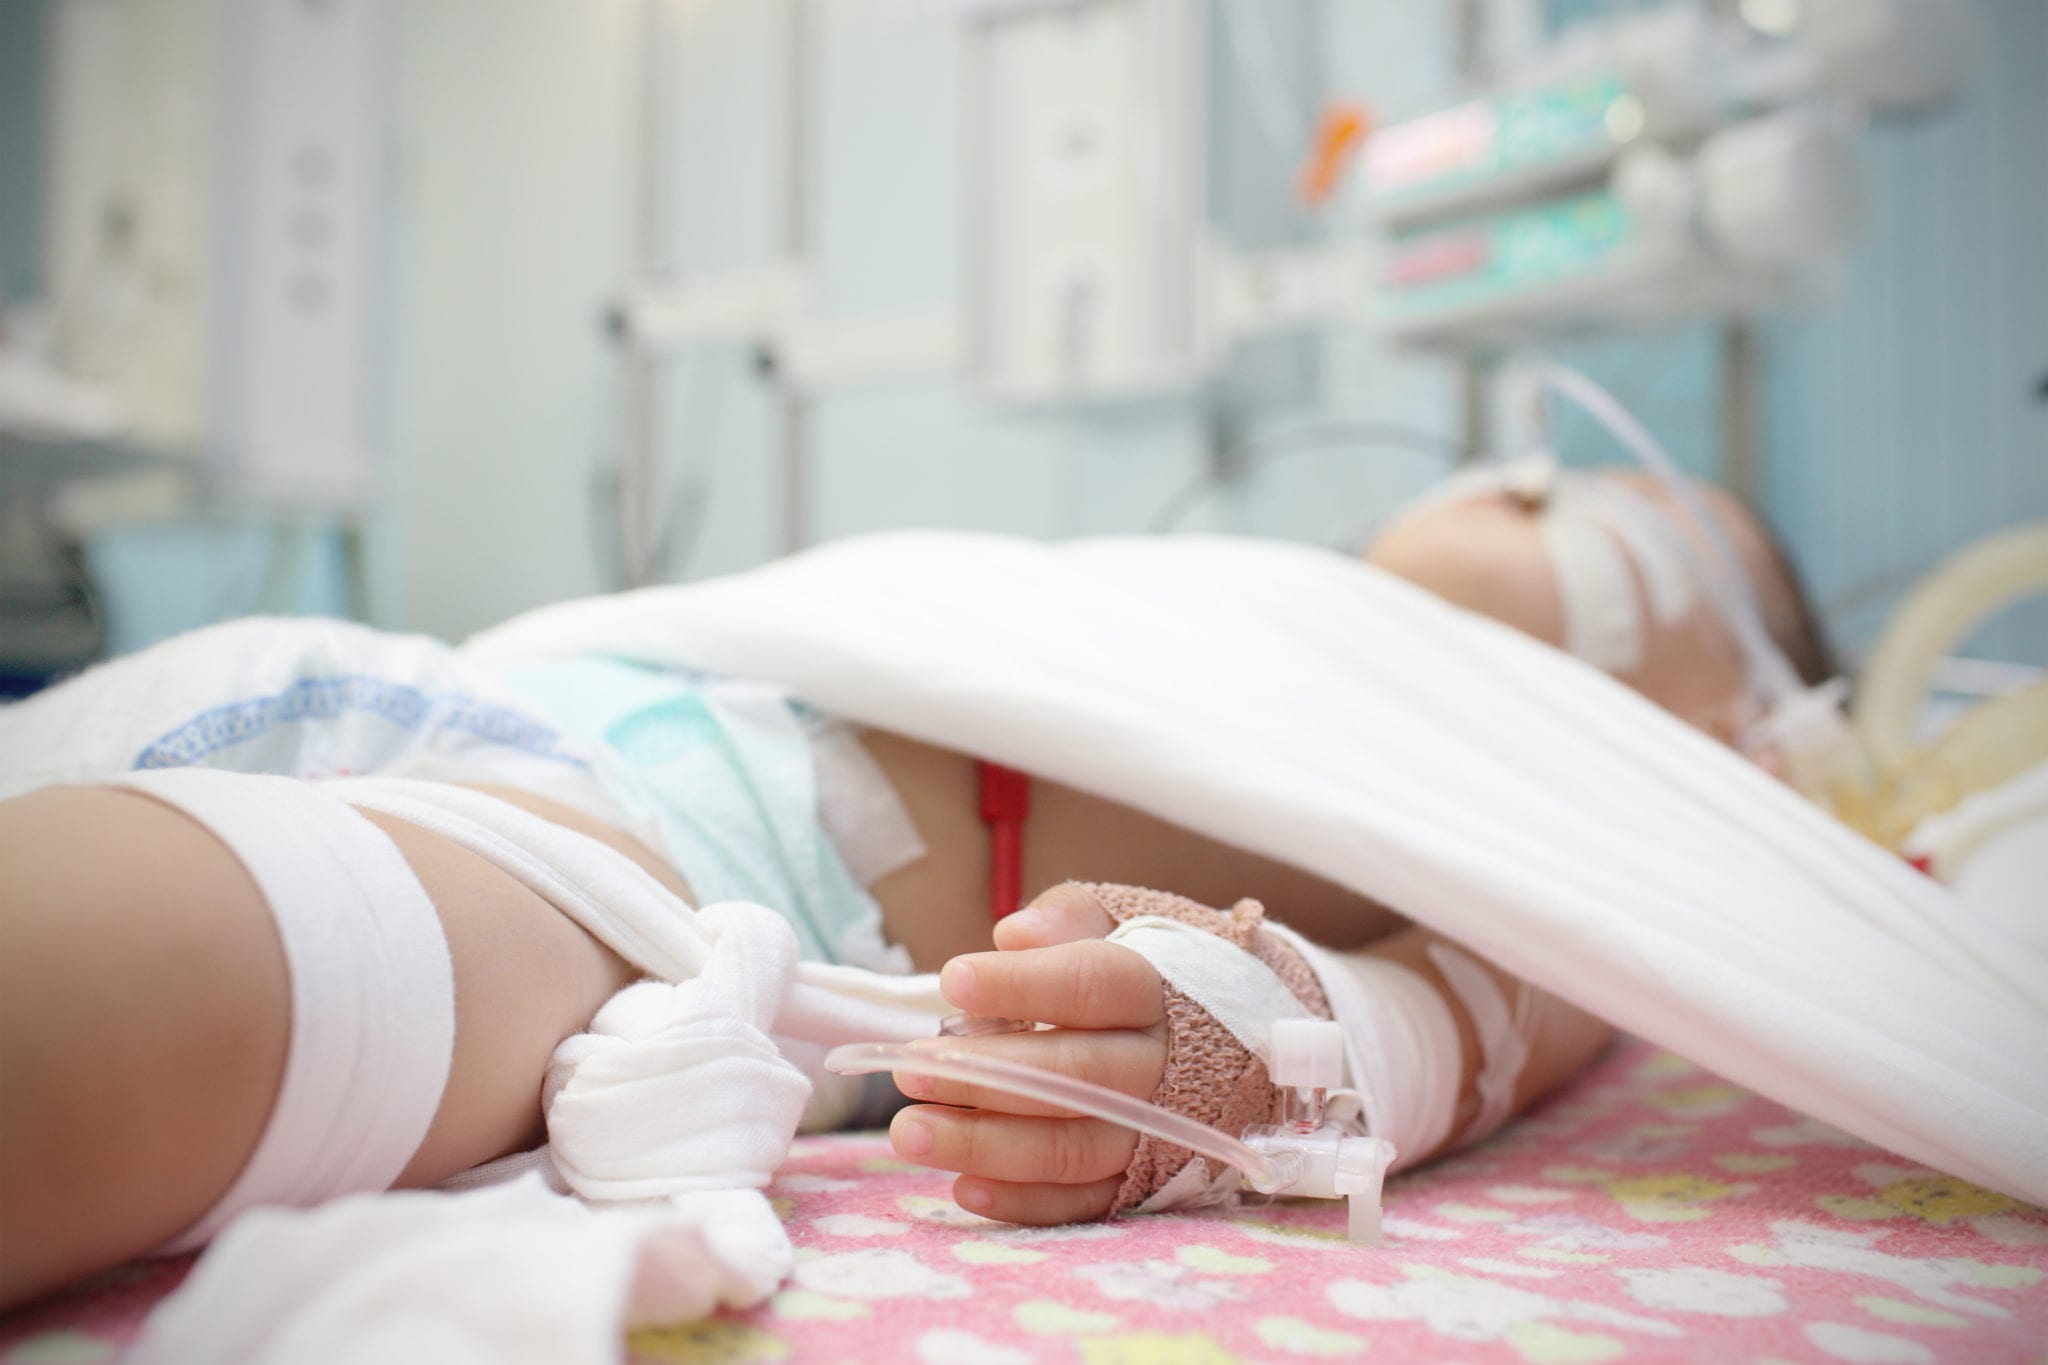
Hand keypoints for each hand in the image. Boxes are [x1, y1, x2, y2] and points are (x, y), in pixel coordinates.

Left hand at [888, 884, 1167, 1223]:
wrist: (1244, 1036)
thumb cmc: (1156, 970)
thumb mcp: (1126, 922)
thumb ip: (1070, 919)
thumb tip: (1013, 934)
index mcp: (1159, 991)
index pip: (1092, 983)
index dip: (1022, 984)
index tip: (952, 981)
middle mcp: (1164, 1068)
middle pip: (1077, 1074)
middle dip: (989, 1074)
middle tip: (912, 1069)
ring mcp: (1157, 1132)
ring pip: (1073, 1147)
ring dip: (987, 1145)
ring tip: (910, 1133)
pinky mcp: (1145, 1184)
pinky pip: (1084, 1204)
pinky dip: (1024, 1202)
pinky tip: (963, 1187)